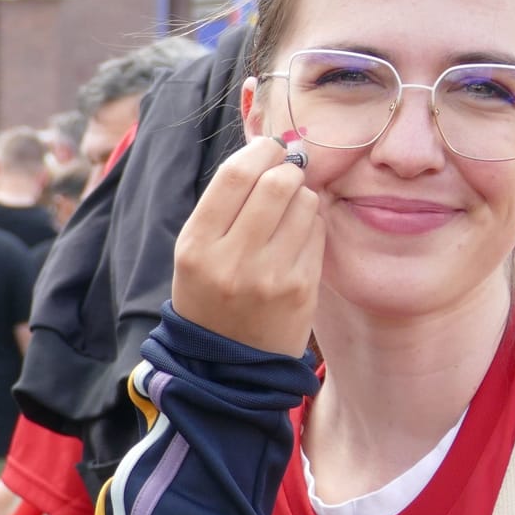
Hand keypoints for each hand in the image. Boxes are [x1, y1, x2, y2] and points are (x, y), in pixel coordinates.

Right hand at [172, 138, 323, 356]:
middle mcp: (232, 260)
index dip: (259, 152)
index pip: (234, 175)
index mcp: (196, 246)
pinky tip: (299, 235)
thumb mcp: (197, 251)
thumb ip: (226, 203)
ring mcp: (270, 276)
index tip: (268, 150)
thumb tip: (272, 151)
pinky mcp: (302, 289)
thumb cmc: (212, 294)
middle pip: (276, 183)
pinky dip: (312, 223)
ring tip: (290, 209)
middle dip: (287, 168)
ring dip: (302, 195)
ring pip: (304, 203)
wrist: (228, 364)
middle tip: (287, 172)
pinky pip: (318, 231)